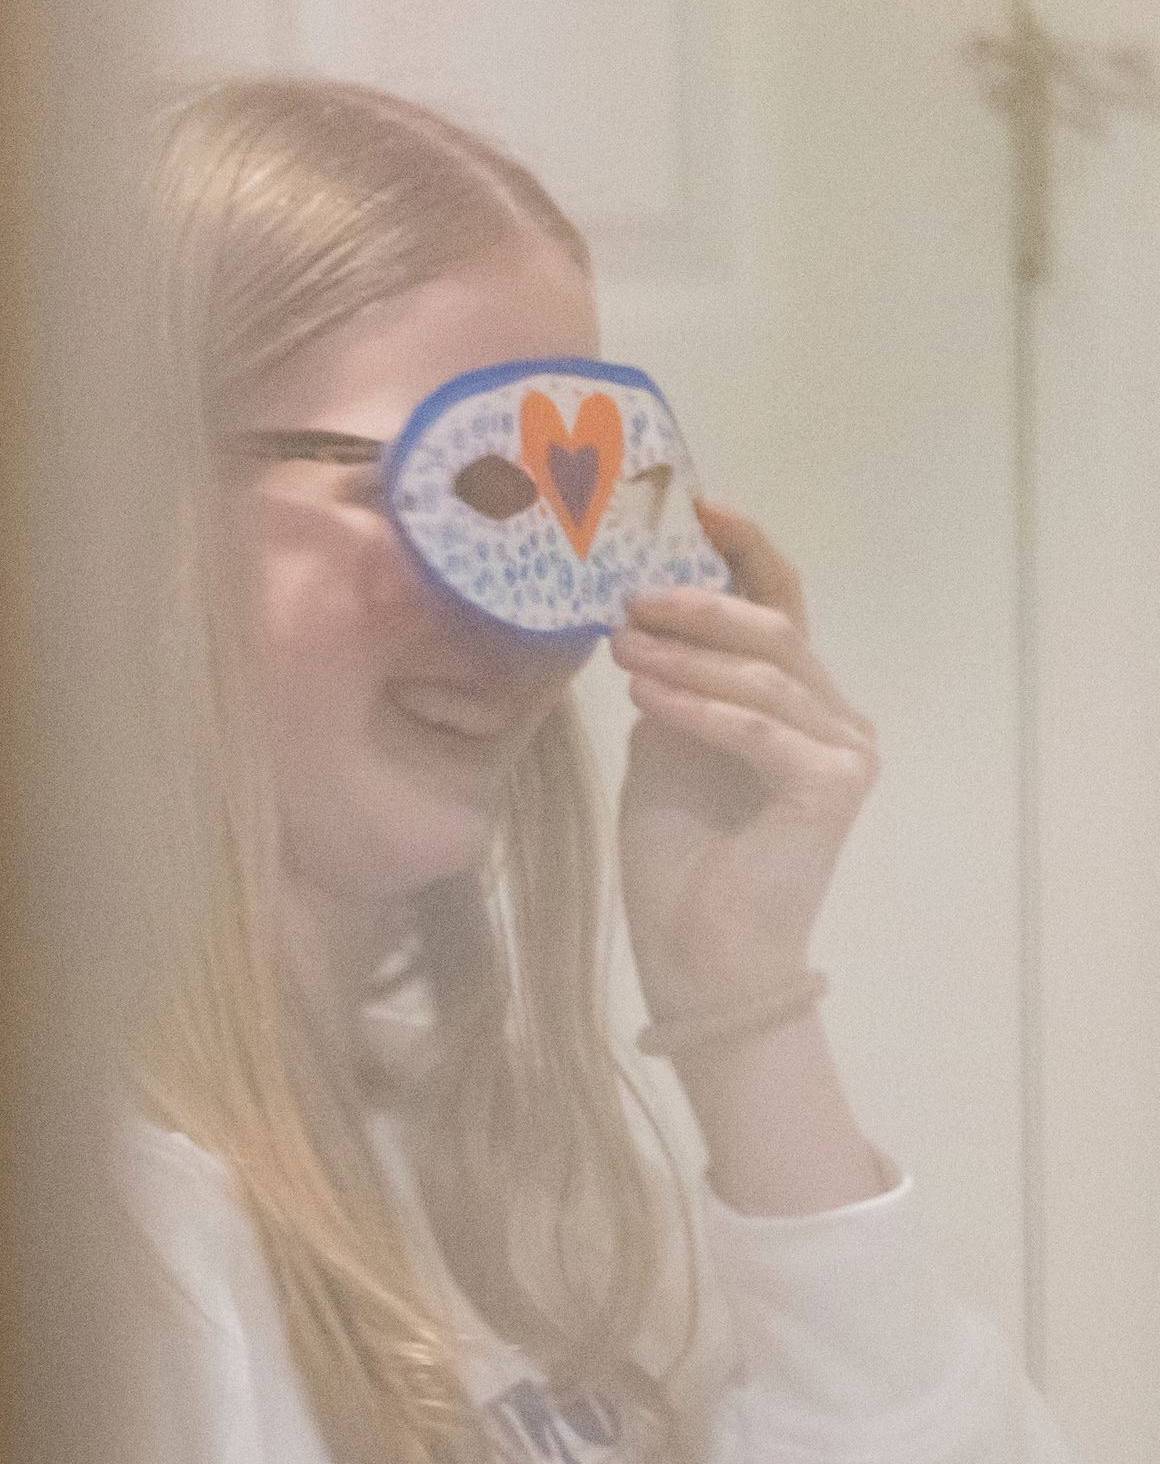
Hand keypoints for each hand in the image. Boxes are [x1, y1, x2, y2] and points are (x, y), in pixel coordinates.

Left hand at [608, 499, 878, 1022]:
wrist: (704, 955)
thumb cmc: (681, 860)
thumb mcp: (663, 750)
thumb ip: (671, 688)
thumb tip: (639, 625)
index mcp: (801, 703)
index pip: (780, 608)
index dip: (745, 552)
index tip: (698, 507)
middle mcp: (837, 717)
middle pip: (774, 631)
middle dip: (697, 605)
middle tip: (627, 598)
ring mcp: (843, 751)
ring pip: (764, 674)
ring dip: (686, 655)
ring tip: (620, 644)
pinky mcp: (830, 787)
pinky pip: (758, 727)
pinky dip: (698, 706)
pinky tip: (644, 695)